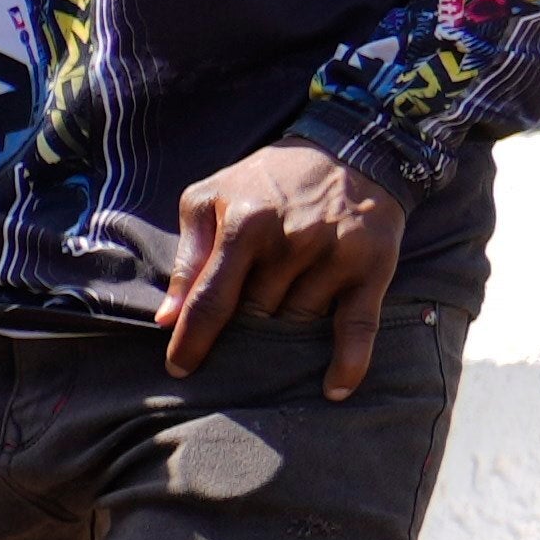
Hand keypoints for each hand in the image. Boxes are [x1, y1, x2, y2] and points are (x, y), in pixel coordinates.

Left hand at [153, 141, 406, 396]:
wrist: (353, 149)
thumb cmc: (268, 179)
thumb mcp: (211, 198)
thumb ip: (189, 257)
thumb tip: (167, 317)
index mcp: (245, 225)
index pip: (210, 301)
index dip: (192, 341)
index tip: (180, 368)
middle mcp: (291, 242)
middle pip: (254, 317)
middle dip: (241, 333)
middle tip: (235, 344)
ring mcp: (334, 256)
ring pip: (296, 324)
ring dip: (283, 339)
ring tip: (274, 342)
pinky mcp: (371, 268)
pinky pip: (358, 325)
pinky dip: (348, 361)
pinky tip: (334, 390)